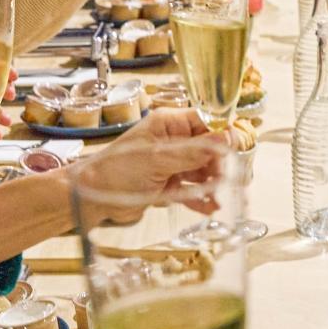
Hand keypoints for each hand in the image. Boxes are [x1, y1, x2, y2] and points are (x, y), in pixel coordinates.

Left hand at [67, 108, 231, 208]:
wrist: (92, 196)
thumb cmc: (117, 169)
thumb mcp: (158, 158)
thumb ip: (193, 151)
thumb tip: (226, 139)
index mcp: (169, 124)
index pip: (206, 121)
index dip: (221, 134)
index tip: (235, 149)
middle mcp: (172, 141)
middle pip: (208, 148)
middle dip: (218, 163)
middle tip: (223, 179)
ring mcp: (171, 163)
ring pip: (202, 169)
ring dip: (212, 183)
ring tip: (218, 196)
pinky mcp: (168, 183)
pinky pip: (192, 188)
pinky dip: (202, 197)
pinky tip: (211, 207)